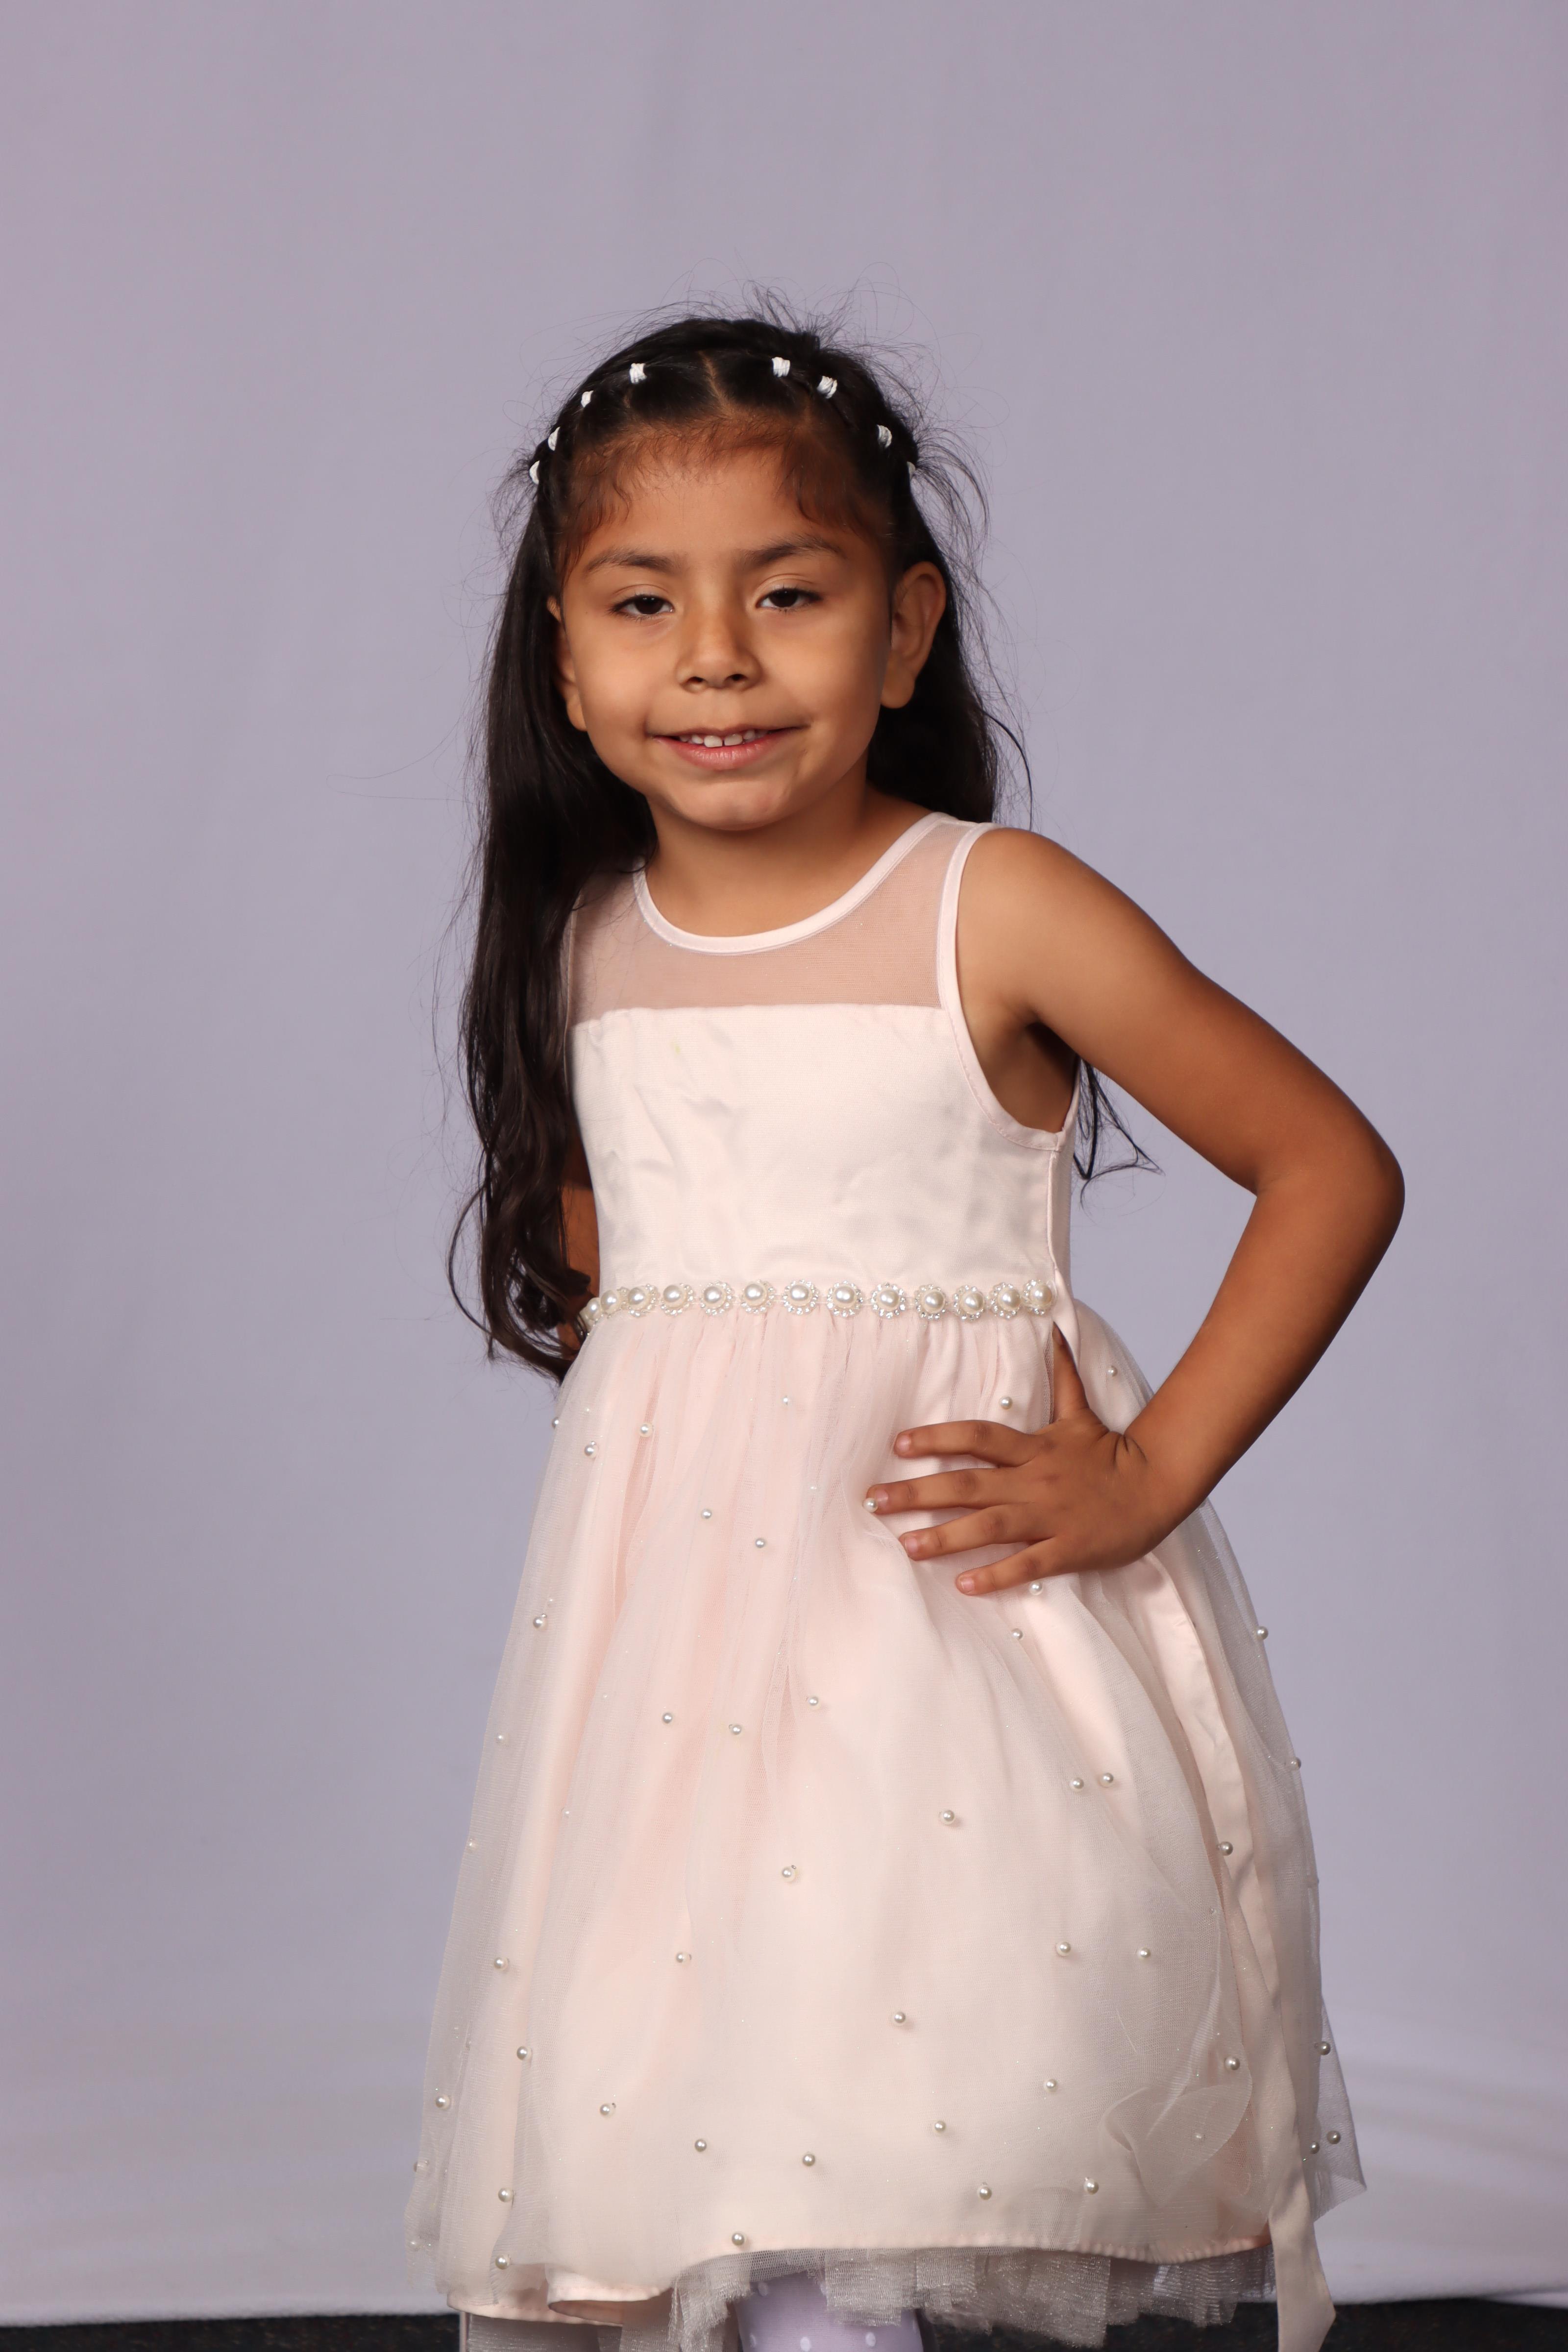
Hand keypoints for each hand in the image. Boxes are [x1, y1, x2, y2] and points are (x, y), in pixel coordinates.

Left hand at [864, 1328, 1185, 1593]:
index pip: (977, 1436)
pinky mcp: (1069, 1548)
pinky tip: (963, 1584)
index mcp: (1034, 1447)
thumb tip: (1055, 1327)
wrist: (1159, 1485)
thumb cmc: (1112, 1452)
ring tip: (905, 1546)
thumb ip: (1062, 1374)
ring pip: (990, 1525)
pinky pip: (1028, 1562)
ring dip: (946, 1537)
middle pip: (968, 1483)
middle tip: (874, 1501)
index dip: (937, 1438)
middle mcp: (1034, 1479)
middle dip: (918, 1492)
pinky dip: (997, 1574)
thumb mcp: (1082, 1412)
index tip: (897, 1443)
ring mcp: (1051, 1515)